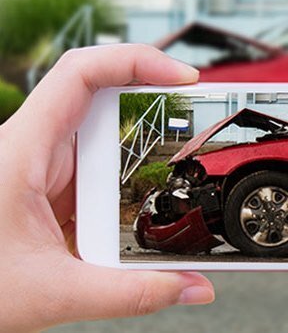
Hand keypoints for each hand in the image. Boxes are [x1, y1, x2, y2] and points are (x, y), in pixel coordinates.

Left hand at [0, 45, 214, 331]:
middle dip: (153, 97)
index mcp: (22, 151)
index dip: (136, 61)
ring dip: (143, 141)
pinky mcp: (52, 185)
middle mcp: (33, 148)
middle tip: (197, 109)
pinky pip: (98, 162)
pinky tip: (147, 189)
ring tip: (180, 150)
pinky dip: (129, 171)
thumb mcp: (53, 292)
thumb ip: (130, 293)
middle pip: (102, 94)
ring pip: (103, 130)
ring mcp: (43, 165)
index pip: (81, 73)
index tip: (181, 77)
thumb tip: (191, 285)